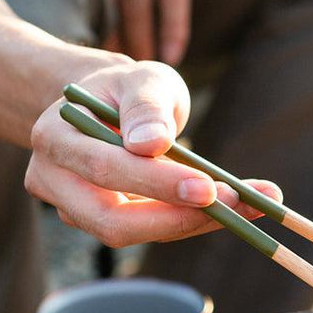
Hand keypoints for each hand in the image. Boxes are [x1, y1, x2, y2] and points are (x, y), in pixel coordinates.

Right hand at [25, 60, 281, 245]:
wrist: (114, 104)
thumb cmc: (129, 88)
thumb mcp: (142, 80)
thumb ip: (146, 107)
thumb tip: (151, 145)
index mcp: (56, 138)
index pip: (105, 170)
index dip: (157, 183)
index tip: (209, 187)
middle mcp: (56, 181)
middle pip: (111, 220)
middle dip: (178, 218)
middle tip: (237, 204)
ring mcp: (78, 208)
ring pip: (138, 232)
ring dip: (198, 223)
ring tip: (255, 203)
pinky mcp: (110, 222)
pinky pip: (155, 229)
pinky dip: (198, 220)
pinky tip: (241, 207)